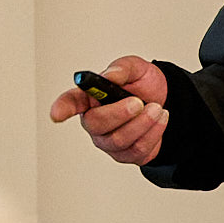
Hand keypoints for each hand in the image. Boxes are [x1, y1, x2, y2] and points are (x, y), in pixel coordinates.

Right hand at [48, 56, 169, 165]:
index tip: (57, 114)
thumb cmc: (142, 84)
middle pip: (96, 125)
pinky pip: (137, 150)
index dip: (61, 109)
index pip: (70, 103)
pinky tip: (159, 120)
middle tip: (139, 102)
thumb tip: (110, 76)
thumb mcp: (136, 68)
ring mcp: (108, 141)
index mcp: (89, 98)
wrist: (166, 100)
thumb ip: (122, 69)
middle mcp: (94, 121)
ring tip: (157, 108)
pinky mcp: (125, 154)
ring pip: (119, 140)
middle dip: (120, 114)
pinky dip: (153, 133)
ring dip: (143, 123)